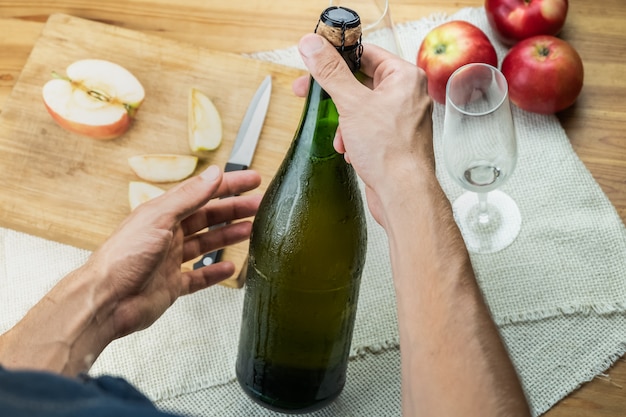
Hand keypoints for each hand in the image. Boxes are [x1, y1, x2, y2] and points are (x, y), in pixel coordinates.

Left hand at [0, 165, 261, 374]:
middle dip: (234, 210)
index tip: (252, 180)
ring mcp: (171, 260)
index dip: (229, 186)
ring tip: (251, 229)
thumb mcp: (159, 218)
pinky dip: (215, 272)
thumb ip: (189, 196)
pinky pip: (199, 276)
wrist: (106, 301)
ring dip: (228, 236)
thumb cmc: (124, 258)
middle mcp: (168, 235)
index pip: (203, 193)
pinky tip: (230, 268)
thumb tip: (214, 173)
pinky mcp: (172, 285)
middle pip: (208, 218)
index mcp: (163, 214)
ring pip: (207, 244)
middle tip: (259, 205)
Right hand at [293, 34, 433, 227]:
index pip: (366, 53)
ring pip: (362, 107)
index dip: (336, 57)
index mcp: (405, 77)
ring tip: (341, 135)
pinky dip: (354, 136)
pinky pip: (368, 128)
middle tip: (310, 92)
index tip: (315, 60)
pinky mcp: (395, 140)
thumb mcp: (352, 104)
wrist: (402, 193)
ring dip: (344, 121)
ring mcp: (402, 119)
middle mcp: (408, 95)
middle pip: (361, 81)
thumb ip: (330, 72)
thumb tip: (313, 46)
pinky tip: (349, 149)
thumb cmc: (390, 152)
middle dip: (337, 96)